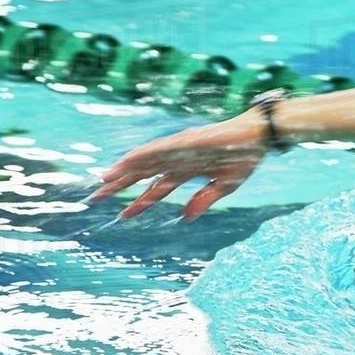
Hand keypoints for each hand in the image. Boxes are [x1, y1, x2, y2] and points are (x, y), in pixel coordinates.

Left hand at [86, 114, 266, 220]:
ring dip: (123, 170)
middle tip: (95, 197)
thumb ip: (203, 201)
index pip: (157, 189)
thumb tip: (185, 218)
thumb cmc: (245, 158)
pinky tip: (124, 162)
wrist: (259, 136)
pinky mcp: (184, 141)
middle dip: (120, 185)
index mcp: (186, 171)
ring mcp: (179, 149)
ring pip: (144, 161)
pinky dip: (140, 155)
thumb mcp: (224, 187)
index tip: (122, 215)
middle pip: (142, 174)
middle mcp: (177, 159)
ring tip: (102, 180)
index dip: (139, 202)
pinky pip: (157, 149)